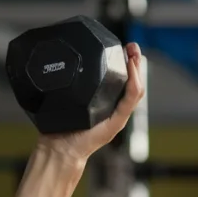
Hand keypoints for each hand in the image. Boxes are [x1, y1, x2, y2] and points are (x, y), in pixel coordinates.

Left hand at [38, 43, 145, 161]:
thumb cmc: (61, 128)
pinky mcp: (117, 122)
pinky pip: (130, 99)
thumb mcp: (67, 100)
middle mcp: (115, 110)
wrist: (61, 149)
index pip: (124, 82)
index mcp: (106, 105)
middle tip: (132, 47)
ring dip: (137, 70)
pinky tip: (131, 69)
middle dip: (135, 63)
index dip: (127, 65)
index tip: (125, 49)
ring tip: (134, 55)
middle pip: (133, 83)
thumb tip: (65, 63)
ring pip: (136, 90)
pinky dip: (133, 83)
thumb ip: (70, 86)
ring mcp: (119, 116)